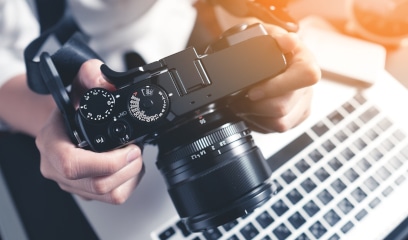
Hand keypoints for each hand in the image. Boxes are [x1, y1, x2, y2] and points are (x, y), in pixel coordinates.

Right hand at [36, 60, 143, 203]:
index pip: (72, 165)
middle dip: (127, 167)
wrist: (67, 119)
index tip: (129, 149)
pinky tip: (128, 165)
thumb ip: (91, 75)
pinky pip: (113, 197)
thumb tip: (107, 84)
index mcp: (51, 142)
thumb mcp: (80, 81)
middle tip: (136, 149)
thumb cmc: (73, 104)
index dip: (106, 162)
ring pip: (108, 195)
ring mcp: (71, 182)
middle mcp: (56, 167)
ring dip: (131, 175)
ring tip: (133, 155)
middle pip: (97, 185)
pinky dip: (130, 182)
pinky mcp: (85, 191)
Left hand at [229, 24, 320, 132]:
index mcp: (305, 62)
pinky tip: (254, 112)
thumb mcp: (265, 35)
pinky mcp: (296, 118)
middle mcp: (308, 85)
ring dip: (256, 117)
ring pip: (280, 123)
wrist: (265, 60)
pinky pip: (278, 130)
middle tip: (238, 100)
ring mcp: (303, 104)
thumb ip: (275, 36)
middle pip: (283, 107)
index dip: (276, 86)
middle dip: (254, 106)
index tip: (252, 91)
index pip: (305, 76)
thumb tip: (287, 41)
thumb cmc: (266, 48)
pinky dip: (261, 124)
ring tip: (243, 106)